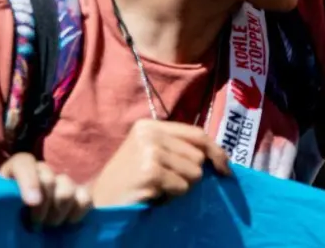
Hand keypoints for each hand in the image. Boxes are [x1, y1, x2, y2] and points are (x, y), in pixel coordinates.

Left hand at [0, 153, 89, 227]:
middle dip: (44, 206)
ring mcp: (62, 181)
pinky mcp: (78, 193)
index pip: (24, 162)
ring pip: (67, 189)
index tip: (32, 203)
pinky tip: (68, 222)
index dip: (29, 181)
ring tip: (50, 225)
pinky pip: (85, 198)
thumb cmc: (5, 216)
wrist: (22, 224)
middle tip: (36, 224)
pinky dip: (78, 212)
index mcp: (16, 170)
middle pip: (49, 179)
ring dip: (59, 212)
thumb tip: (15, 203)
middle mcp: (41, 171)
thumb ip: (2, 200)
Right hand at [87, 119, 230, 206]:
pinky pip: (181, 187)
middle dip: (188, 175)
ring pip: (194, 173)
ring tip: (156, 187)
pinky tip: (151, 194)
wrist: (99, 200)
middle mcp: (150, 134)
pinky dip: (170, 196)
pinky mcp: (150, 172)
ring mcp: (149, 152)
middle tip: (164, 181)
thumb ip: (178, 148)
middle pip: (198, 156)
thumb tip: (219, 158)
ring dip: (179, 187)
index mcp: (150, 125)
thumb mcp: (151, 153)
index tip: (225, 168)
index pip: (197, 134)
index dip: (216, 151)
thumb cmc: (129, 179)